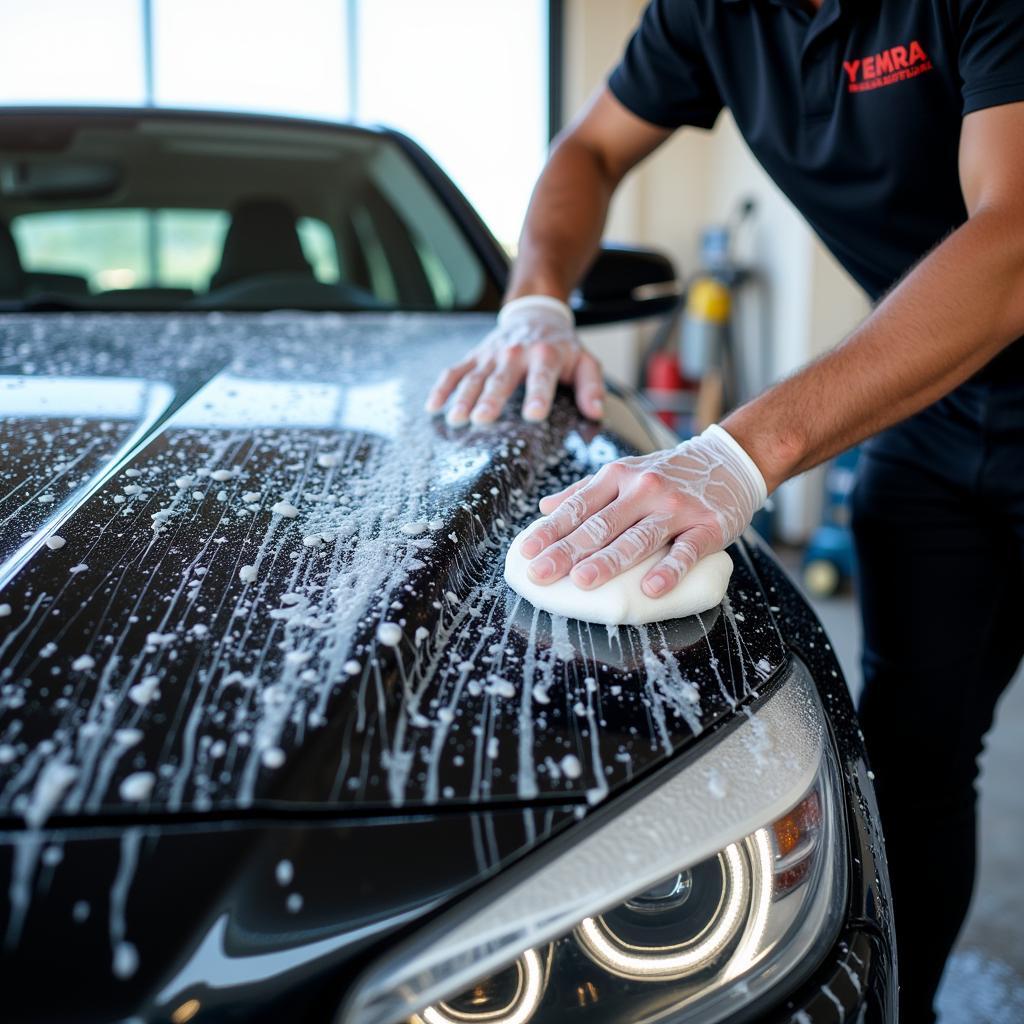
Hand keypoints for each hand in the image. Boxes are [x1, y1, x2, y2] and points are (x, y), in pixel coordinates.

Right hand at [424, 295, 604, 425]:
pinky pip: (455, 371)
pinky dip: (442, 388)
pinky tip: (433, 407)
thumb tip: (595, 413)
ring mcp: (492, 355)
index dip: (538, 395)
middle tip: (482, 419)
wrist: (536, 312)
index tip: (533, 415)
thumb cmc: (561, 345)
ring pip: (475, 378)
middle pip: (502, 379)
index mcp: (546, 355)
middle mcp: (516, 354)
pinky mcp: (475, 357)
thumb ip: (591, 387)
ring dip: (464, 398)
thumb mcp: (584, 361)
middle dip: (491, 399)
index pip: (542, 377)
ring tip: (456, 419)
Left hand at [520, 425, 766, 597]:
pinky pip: (686, 551)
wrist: (730, 460)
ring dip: (609, 560)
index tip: (527, 553)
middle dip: (568, 551)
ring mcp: (676, 508)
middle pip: (600, 526)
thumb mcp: (625, 472)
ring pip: (637, 538)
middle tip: (541, 574)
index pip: (578, 508)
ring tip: (583, 580)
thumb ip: (584, 491)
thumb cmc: (669, 472)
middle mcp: (643, 489)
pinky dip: (669, 570)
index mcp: (617, 477)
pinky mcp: (708, 526)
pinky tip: (651, 589)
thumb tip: (545, 507)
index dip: (551, 531)